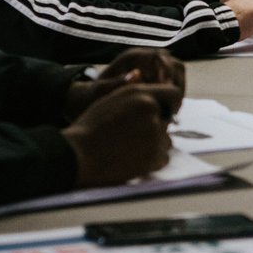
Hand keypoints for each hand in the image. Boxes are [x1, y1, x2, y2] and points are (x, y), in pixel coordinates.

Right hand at [62, 85, 176, 187]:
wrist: (79, 153)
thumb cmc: (90, 127)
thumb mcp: (112, 99)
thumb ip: (135, 95)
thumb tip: (151, 91)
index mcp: (140, 93)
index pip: (173, 93)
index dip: (169, 104)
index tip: (162, 113)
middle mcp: (151, 109)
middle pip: (167, 119)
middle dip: (156, 127)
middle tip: (133, 137)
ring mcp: (155, 133)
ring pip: (166, 140)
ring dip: (154, 144)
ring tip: (129, 148)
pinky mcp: (155, 155)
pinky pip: (163, 157)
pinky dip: (152, 161)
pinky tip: (132, 159)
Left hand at [65, 47, 184, 117]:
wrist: (89, 101)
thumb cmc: (93, 95)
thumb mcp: (100, 91)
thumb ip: (117, 83)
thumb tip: (137, 75)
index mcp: (133, 58)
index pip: (160, 56)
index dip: (167, 71)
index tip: (166, 88)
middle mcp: (145, 62)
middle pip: (174, 64)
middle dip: (177, 82)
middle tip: (173, 102)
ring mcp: (152, 73)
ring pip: (177, 76)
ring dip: (177, 91)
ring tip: (171, 109)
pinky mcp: (155, 84)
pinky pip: (172, 87)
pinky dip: (173, 97)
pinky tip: (166, 112)